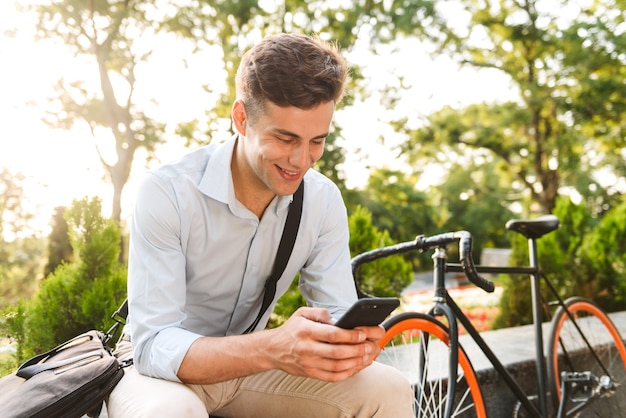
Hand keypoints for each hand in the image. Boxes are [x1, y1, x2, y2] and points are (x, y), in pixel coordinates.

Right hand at [265, 307, 383, 381]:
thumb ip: (320, 312)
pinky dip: (348, 373)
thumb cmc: (291, 330)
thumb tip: (338, 319)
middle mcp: (307, 348)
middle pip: (338, 352)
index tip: (363, 334)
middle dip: (358, 350)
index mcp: (306, 331)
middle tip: (371, 345)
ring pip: (338, 367)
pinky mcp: (311, 373)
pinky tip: (358, 366)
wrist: (272, 349)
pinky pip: (333, 377)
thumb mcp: (302, 313)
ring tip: (369, 356)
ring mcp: (309, 363)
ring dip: (357, 362)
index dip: (350, 335)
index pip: (332, 334)